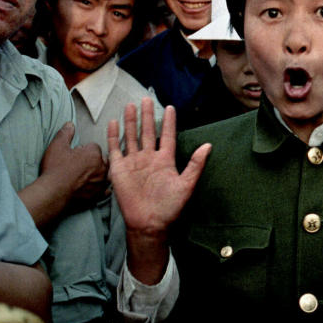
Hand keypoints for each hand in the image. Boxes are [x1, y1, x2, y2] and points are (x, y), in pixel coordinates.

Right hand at [40, 122, 108, 210]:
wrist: (52, 194)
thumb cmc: (55, 170)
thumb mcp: (57, 146)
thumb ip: (65, 133)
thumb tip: (70, 125)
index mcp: (94, 154)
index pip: (93, 147)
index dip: (83, 150)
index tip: (75, 154)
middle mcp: (102, 168)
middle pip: (101, 161)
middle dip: (92, 162)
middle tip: (78, 166)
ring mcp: (101, 183)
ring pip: (103, 175)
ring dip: (95, 175)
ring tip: (81, 177)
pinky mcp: (98, 196)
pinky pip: (103, 190)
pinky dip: (98, 189)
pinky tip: (90, 188)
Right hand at [107, 98, 209, 236]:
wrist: (149, 223)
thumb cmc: (169, 207)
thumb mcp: (186, 185)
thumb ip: (195, 164)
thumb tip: (208, 146)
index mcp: (165, 160)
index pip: (167, 136)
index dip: (168, 122)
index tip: (170, 108)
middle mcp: (149, 158)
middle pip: (147, 132)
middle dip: (147, 115)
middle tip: (146, 99)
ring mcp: (133, 163)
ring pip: (131, 136)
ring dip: (131, 121)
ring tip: (130, 105)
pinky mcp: (119, 169)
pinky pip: (116, 149)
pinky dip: (114, 136)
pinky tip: (114, 122)